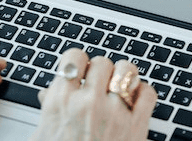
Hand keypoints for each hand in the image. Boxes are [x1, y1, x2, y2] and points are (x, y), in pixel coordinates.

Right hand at [32, 49, 156, 139]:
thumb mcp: (43, 135)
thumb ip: (48, 111)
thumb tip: (49, 94)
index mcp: (61, 102)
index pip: (74, 58)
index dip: (78, 61)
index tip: (80, 68)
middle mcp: (88, 103)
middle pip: (102, 62)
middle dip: (101, 71)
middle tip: (100, 84)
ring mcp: (115, 112)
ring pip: (127, 70)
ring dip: (124, 76)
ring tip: (120, 87)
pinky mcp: (137, 125)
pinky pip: (148, 92)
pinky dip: (144, 92)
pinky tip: (136, 100)